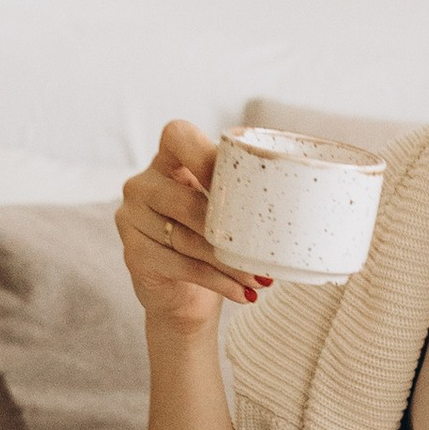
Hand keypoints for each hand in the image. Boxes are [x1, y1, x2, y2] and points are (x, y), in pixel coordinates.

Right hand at [115, 122, 269, 338]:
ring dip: (229, 262)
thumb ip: (243, 190)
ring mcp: (131, 218)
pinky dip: (217, 281)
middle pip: (187, 201)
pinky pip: (180, 266)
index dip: (205, 155)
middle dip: (230, 231)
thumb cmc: (212, 240)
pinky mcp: (132, 254)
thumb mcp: (225, 208)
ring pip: (186, 238)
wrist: (183, 292)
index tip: (239, 184)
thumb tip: (297, 191)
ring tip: (260, 278)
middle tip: (264, 253)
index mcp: (168, 160)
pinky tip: (242, 293)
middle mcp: (142, 184)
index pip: (177, 136)